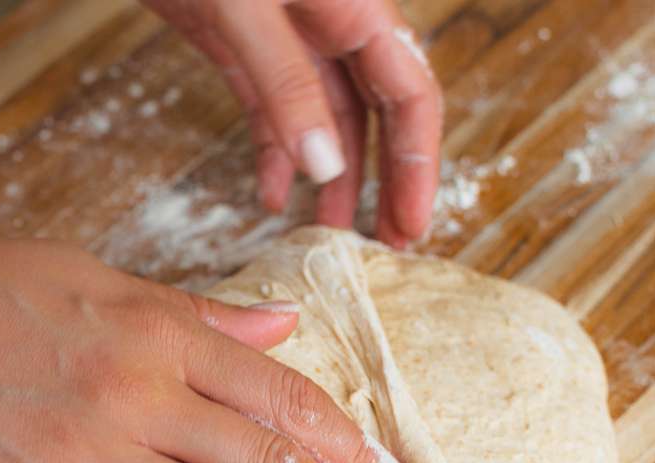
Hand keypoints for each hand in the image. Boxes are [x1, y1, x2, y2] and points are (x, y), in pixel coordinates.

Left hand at [144, 0, 442, 246]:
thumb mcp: (246, 10)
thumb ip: (285, 83)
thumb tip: (324, 166)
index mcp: (352, 7)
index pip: (410, 94)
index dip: (416, 164)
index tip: (410, 228)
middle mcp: (329, 22)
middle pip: (374, 112)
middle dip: (382, 181)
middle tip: (381, 247)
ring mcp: (283, 35)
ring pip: (323, 118)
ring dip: (325, 178)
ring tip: (323, 238)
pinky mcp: (238, 44)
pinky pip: (271, 108)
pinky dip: (273, 152)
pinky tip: (268, 196)